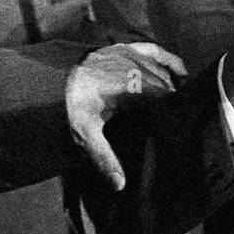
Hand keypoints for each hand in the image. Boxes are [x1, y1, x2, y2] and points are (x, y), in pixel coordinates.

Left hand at [66, 42, 188, 190]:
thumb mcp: (86, 135)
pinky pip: (153, 49)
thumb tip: (120, 185)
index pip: (163, 97)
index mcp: (129, 88)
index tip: (177, 125)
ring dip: (173, 83)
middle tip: (178, 118)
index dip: (172, 110)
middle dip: (173, 99)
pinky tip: (180, 70)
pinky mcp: (124, 47)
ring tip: (181, 100)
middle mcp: (133, 67)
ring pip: (162, 68)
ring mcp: (129, 54)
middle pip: (165, 83)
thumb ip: (105, 158)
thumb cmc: (73, 109)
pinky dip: (169, 59)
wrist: (52, 81)